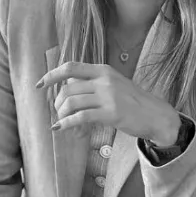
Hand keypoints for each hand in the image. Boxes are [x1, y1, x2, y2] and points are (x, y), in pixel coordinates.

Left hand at [37, 62, 178, 144]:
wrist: (156, 115)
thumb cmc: (133, 101)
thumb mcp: (113, 84)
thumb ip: (93, 83)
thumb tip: (67, 88)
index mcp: (103, 70)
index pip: (70, 67)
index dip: (52, 75)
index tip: (39, 84)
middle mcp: (104, 80)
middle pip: (67, 88)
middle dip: (57, 103)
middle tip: (58, 113)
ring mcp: (108, 96)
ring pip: (71, 103)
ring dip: (61, 114)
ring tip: (62, 122)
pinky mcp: (110, 113)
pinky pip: (80, 117)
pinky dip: (66, 124)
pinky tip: (60, 129)